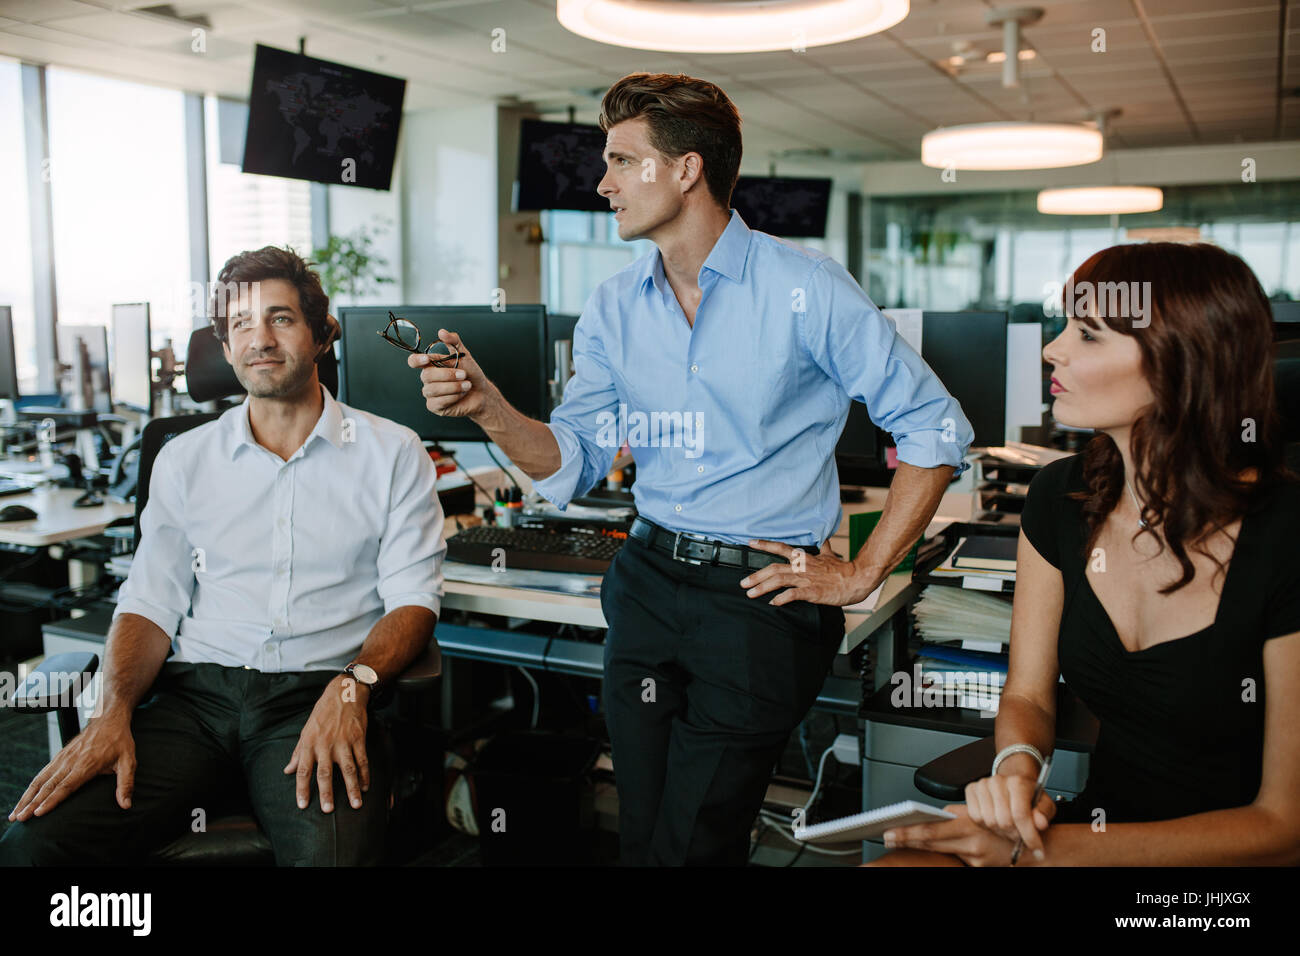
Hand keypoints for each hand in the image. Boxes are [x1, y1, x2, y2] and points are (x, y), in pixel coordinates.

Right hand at [9, 713, 136, 820]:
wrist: (108, 718)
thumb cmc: (119, 740)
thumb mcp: (128, 761)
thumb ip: (126, 784)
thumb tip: (126, 805)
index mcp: (86, 765)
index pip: (66, 786)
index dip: (51, 800)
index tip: (38, 813)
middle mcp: (70, 762)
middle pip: (48, 786)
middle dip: (32, 804)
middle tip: (20, 819)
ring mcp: (63, 758)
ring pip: (40, 780)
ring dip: (26, 797)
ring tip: (15, 814)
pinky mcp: (59, 756)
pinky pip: (42, 773)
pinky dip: (31, 787)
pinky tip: (24, 799)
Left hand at [284, 676, 369, 812]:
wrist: (343, 694)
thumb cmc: (322, 713)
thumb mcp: (305, 731)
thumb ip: (297, 752)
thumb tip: (287, 770)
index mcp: (309, 743)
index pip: (303, 770)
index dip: (302, 789)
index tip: (303, 805)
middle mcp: (325, 745)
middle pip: (324, 773)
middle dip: (326, 793)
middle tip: (328, 810)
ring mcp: (343, 742)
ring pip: (348, 769)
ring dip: (352, 788)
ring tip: (356, 804)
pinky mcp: (358, 739)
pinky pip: (362, 760)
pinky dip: (365, 775)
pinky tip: (366, 786)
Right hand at [408, 329, 495, 419]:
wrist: (481, 393)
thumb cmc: (471, 374)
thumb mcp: (464, 355)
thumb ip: (454, 341)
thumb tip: (442, 332)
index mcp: (431, 365)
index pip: (414, 361)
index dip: (417, 360)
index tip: (427, 359)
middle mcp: (428, 379)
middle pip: (426, 376)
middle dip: (448, 375)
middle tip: (464, 374)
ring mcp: (430, 393)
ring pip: (433, 389)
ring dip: (453, 387)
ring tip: (467, 385)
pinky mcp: (434, 406)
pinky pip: (438, 402)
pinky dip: (453, 397)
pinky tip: (461, 395)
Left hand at [739, 539, 879, 606]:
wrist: (857, 579)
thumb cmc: (843, 570)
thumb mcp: (830, 554)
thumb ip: (824, 547)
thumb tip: (824, 538)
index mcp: (805, 558)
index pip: (781, 548)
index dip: (765, 545)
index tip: (751, 543)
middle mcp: (802, 567)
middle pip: (774, 568)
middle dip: (756, 575)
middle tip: (743, 583)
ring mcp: (806, 579)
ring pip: (779, 580)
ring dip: (763, 587)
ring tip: (751, 594)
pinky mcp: (812, 591)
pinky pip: (793, 594)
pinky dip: (781, 598)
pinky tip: (773, 603)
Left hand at [882, 805, 1019, 866]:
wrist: (1041, 849)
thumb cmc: (1015, 824)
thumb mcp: (987, 812)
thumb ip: (962, 814)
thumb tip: (941, 814)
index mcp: (970, 825)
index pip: (931, 829)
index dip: (908, 831)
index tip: (890, 830)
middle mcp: (970, 842)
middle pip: (930, 841)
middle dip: (905, 839)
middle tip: (885, 837)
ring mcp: (974, 857)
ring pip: (939, 849)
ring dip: (918, 845)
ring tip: (897, 841)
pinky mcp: (979, 866)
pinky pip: (955, 857)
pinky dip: (941, 852)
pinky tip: (926, 848)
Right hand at [964, 772, 1056, 858]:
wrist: (1012, 785)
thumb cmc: (1028, 797)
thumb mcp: (1044, 805)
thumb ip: (1044, 813)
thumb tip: (1040, 823)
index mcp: (1018, 782)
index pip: (1020, 814)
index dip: (1029, 836)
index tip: (1037, 850)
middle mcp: (998, 781)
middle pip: (1004, 821)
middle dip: (1015, 835)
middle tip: (1021, 836)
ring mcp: (982, 785)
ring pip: (990, 821)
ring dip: (1001, 831)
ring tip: (1010, 828)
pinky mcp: (971, 790)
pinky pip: (976, 817)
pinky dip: (986, 825)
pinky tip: (996, 820)